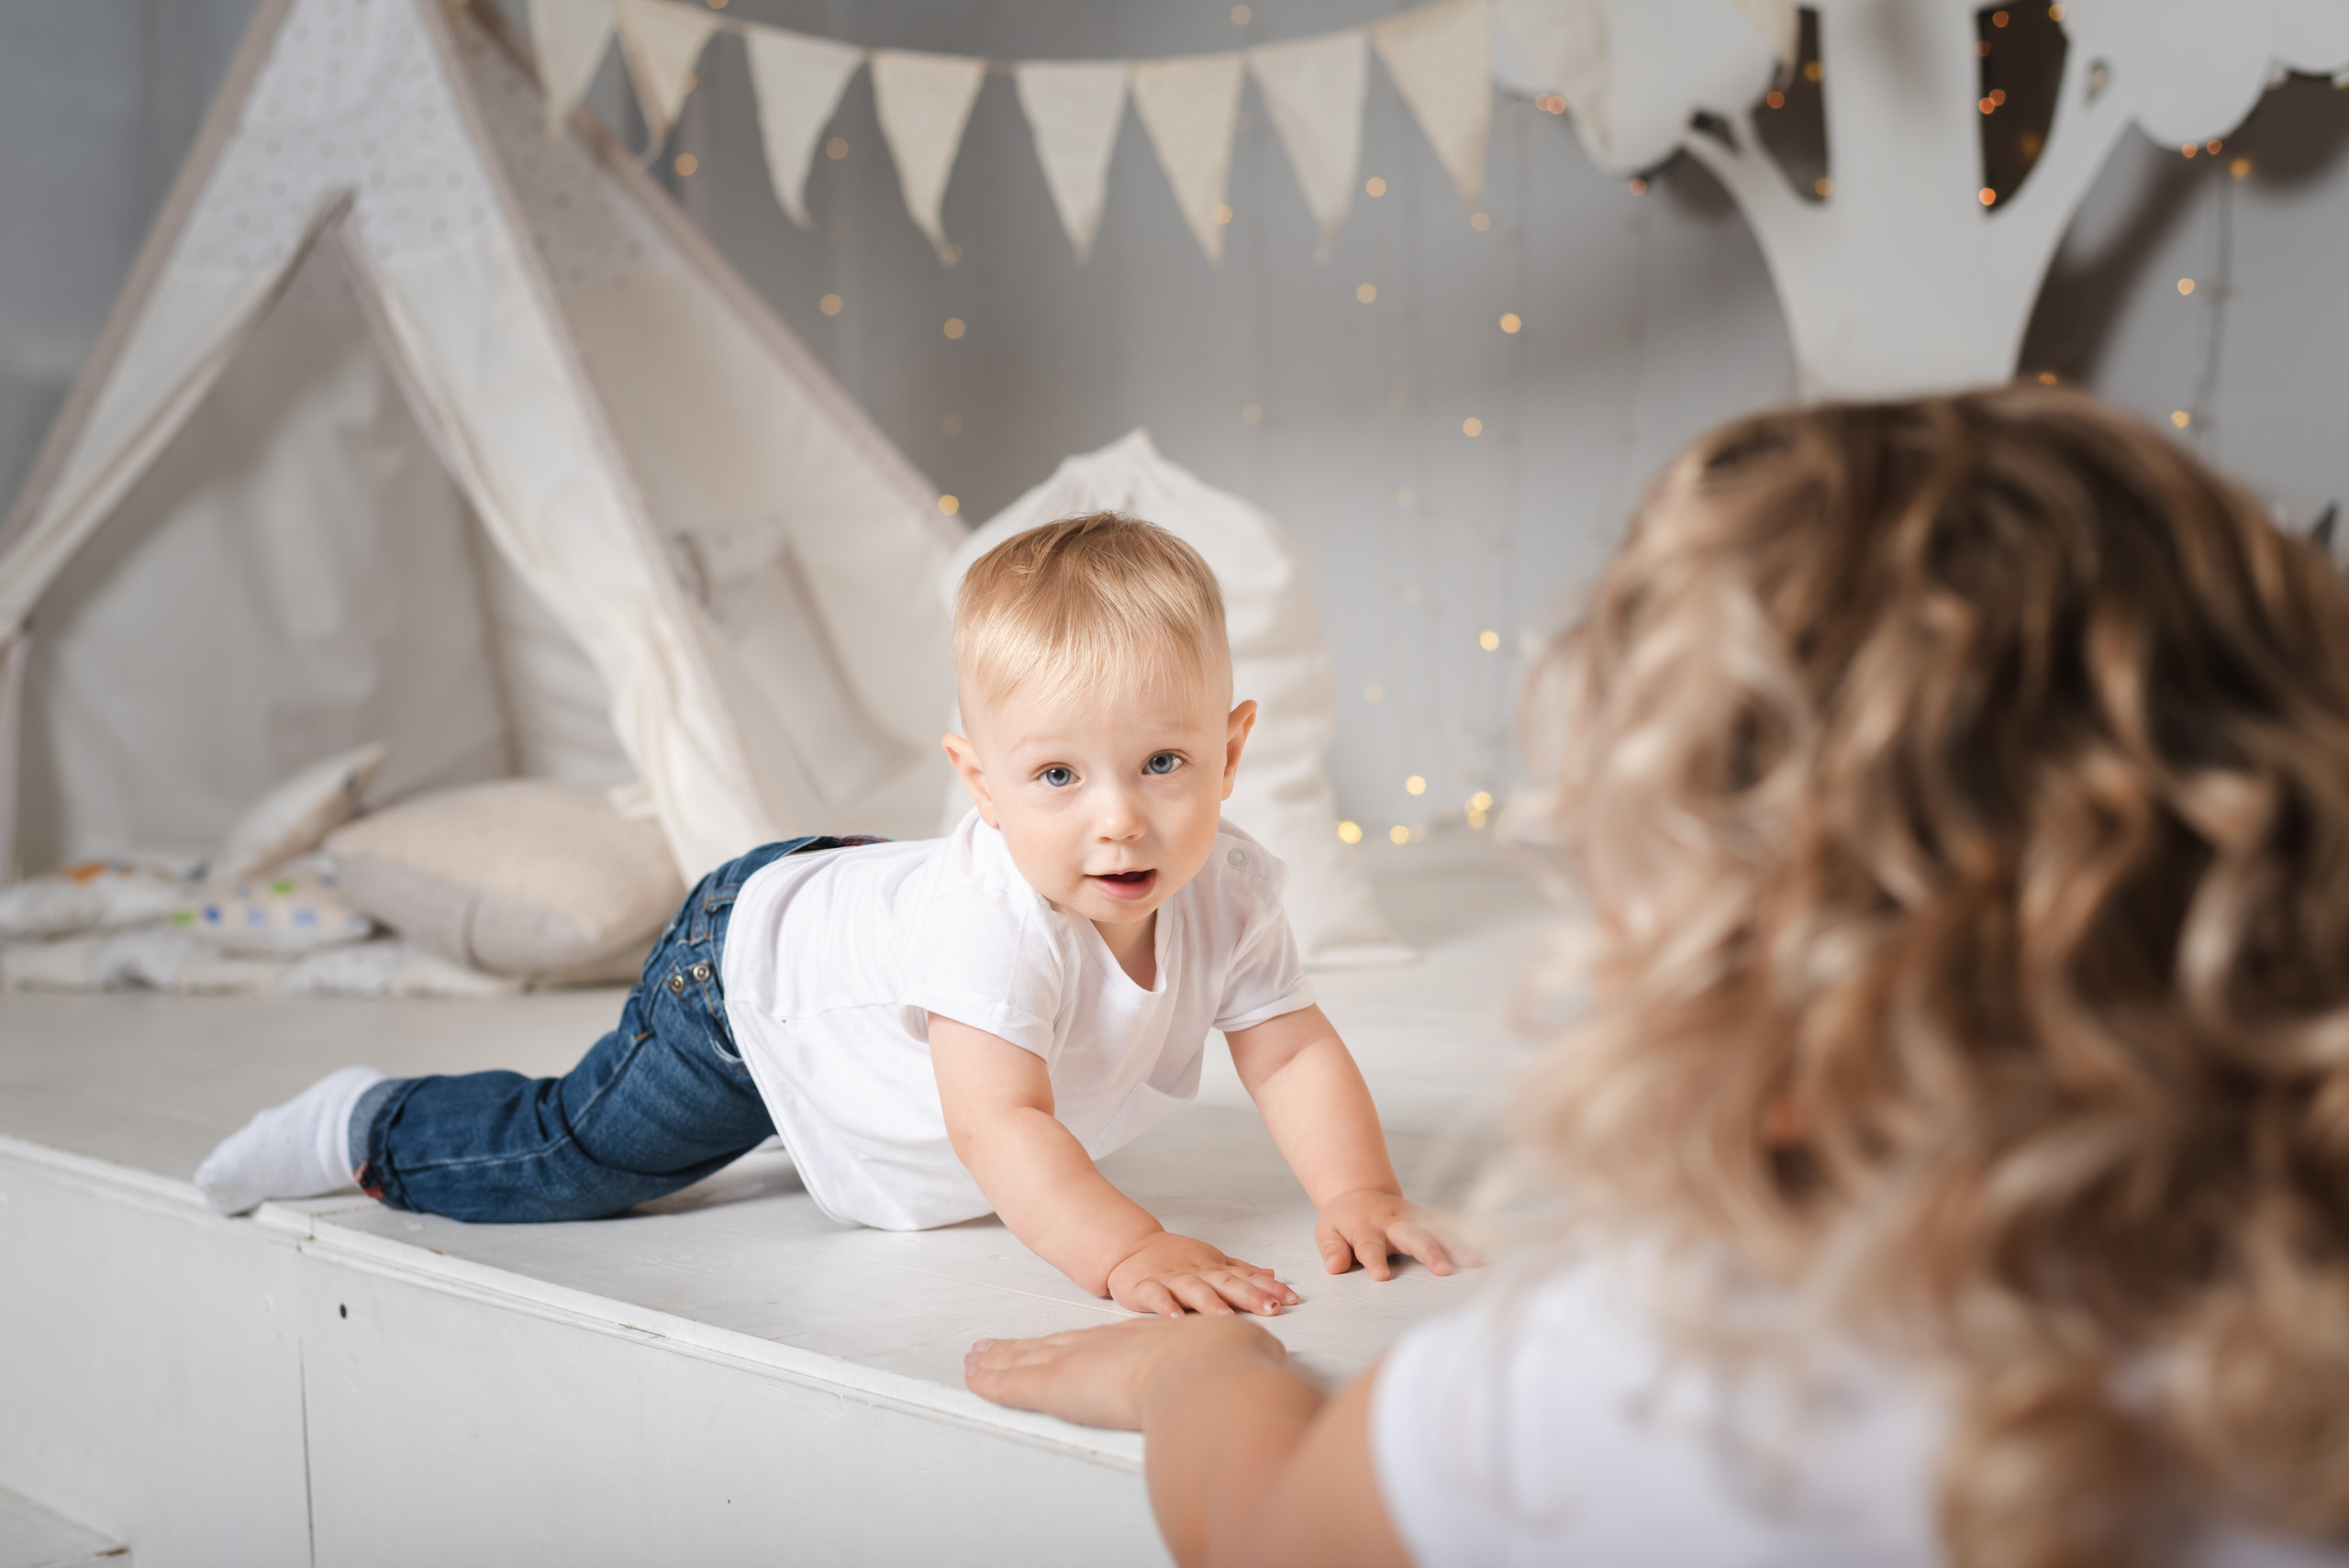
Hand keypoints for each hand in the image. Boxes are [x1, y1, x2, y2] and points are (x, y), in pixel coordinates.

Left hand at [965, 1314, 1284, 1429]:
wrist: (1209, 1366)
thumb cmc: (1223, 1366)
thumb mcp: (1228, 1359)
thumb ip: (1226, 1366)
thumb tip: (1250, 1373)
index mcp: (1134, 1348)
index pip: (1091, 1345)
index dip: (1065, 1346)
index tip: (1049, 1348)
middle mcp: (1102, 1349)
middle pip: (1051, 1346)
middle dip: (1021, 1349)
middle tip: (990, 1348)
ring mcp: (1079, 1363)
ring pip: (1026, 1359)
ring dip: (999, 1359)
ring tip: (973, 1358)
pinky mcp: (1059, 1383)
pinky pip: (1015, 1381)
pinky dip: (991, 1377)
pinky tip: (971, 1374)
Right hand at [1106, 1230, 1300, 1317]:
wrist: (1130, 1247)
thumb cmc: (1176, 1258)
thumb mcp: (1211, 1260)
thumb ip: (1242, 1270)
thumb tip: (1274, 1275)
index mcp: (1215, 1268)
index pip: (1247, 1277)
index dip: (1270, 1287)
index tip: (1293, 1299)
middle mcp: (1197, 1273)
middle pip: (1227, 1284)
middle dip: (1251, 1296)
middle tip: (1273, 1308)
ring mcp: (1171, 1280)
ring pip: (1194, 1290)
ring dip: (1211, 1303)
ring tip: (1228, 1317)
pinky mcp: (1145, 1288)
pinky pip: (1156, 1298)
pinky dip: (1165, 1307)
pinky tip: (1176, 1319)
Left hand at [1315, 1190, 1479, 1279]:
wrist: (1360, 1193)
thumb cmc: (1344, 1220)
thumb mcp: (1327, 1230)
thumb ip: (1332, 1248)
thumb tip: (1336, 1266)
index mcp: (1365, 1225)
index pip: (1370, 1244)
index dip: (1375, 1259)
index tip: (1381, 1276)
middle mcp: (1393, 1222)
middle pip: (1412, 1235)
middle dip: (1428, 1251)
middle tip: (1442, 1270)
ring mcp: (1413, 1219)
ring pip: (1436, 1232)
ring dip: (1454, 1247)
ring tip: (1472, 1263)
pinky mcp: (1427, 1221)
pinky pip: (1447, 1232)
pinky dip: (1462, 1243)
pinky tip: (1478, 1258)